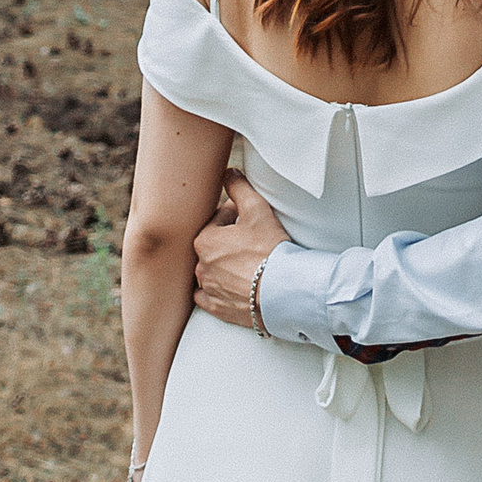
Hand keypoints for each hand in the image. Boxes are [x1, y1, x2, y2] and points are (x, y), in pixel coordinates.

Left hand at [193, 169, 288, 328]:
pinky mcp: (217, 309)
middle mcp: (200, 267)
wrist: (282, 291)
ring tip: (246, 263)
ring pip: (211, 271)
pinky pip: (209, 297)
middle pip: (214, 246)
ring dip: (224, 265)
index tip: (249, 220)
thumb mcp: (256, 208)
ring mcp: (208, 290)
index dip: (235, 217)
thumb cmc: (268, 248)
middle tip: (250, 240)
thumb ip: (238, 186)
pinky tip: (232, 286)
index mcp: (204, 241)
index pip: (217, 220)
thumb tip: (228, 172)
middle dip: (228, 241)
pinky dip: (217, 291)